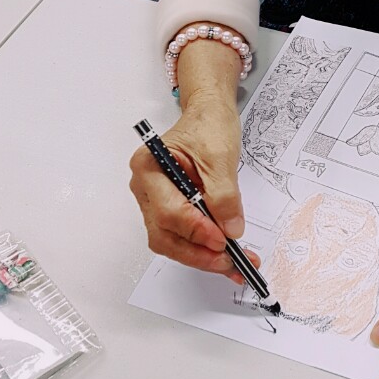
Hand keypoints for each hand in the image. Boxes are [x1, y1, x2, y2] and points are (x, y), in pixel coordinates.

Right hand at [129, 92, 257, 281]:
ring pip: (172, 240)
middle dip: (198, 252)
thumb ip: (224, 195)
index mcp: (149, 167)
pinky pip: (182, 234)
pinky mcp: (170, 208)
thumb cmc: (208, 125)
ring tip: (233, 263)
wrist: (209, 114)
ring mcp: (155, 200)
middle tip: (229, 262)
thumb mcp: (221, 157)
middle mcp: (145, 188)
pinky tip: (224, 255)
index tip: (224, 240)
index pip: (169, 211)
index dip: (196, 230)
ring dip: (201, 255)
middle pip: (165, 234)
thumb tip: (230, 229)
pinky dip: (203, 246)